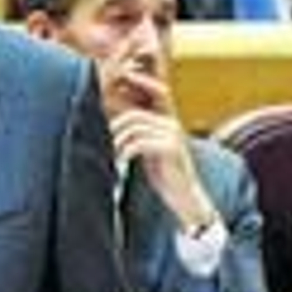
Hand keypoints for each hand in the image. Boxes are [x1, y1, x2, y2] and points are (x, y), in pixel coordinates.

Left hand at [106, 69, 214, 232]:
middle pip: (134, 116)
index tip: (110, 97)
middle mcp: (171, 124)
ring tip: (114, 155)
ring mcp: (172, 134)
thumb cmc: (164, 175)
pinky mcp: (170, 148)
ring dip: (119, 142)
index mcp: (167, 121)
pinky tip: (121, 161)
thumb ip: (136, 135)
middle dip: (116, 128)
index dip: (130, 95)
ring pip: (135, 129)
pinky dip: (126, 152)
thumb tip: (113, 125)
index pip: (145, 101)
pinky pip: (139, 143)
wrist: (184, 196)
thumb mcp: (149, 150)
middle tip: (107, 142)